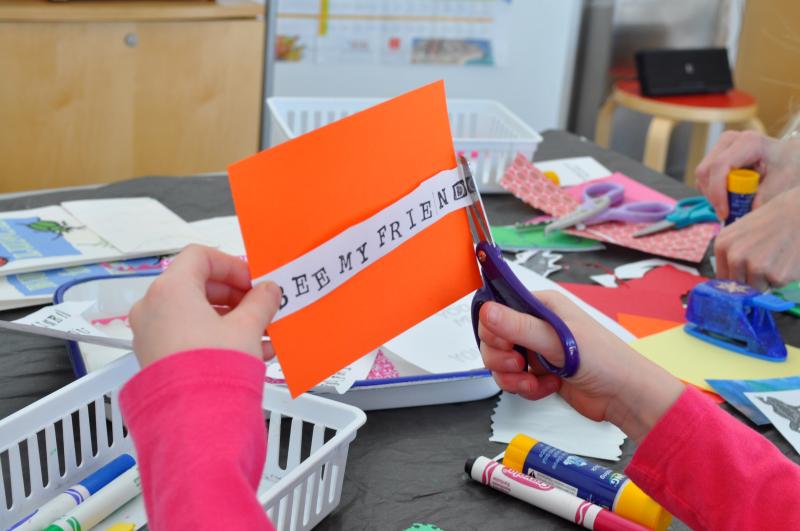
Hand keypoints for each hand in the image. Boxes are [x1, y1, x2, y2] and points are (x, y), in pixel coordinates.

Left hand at [129, 245, 281, 367]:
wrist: (194, 419)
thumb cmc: (211, 369)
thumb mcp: (248, 327)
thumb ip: (261, 302)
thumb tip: (268, 292)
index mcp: (170, 290)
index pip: (201, 257)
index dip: (232, 265)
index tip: (254, 280)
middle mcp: (153, 308)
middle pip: (197, 285)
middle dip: (235, 295)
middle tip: (260, 305)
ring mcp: (151, 334)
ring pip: (194, 313)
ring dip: (230, 317)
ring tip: (261, 331)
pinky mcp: (156, 358)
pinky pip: (188, 336)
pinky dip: (216, 336)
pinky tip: (248, 350)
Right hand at [478, 291, 683, 441]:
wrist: (625, 396)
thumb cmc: (604, 360)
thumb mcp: (557, 341)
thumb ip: (518, 326)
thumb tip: (486, 309)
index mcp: (541, 306)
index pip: (496, 310)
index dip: (493, 331)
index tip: (506, 345)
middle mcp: (536, 325)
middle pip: (493, 339)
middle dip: (500, 358)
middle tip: (519, 366)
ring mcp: (537, 350)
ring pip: (501, 363)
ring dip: (512, 378)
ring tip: (533, 382)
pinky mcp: (540, 372)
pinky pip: (515, 380)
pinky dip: (526, 388)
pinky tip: (546, 387)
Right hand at [695, 131, 799, 220]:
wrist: (791, 156)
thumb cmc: (790, 165)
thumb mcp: (784, 180)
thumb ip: (765, 195)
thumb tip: (749, 211)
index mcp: (748, 142)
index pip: (719, 166)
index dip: (717, 192)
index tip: (725, 213)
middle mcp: (730, 140)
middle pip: (706, 172)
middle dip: (714, 196)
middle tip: (729, 212)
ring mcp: (721, 146)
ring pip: (702, 176)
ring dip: (715, 194)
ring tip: (737, 197)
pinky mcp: (716, 155)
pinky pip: (705, 178)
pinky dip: (714, 191)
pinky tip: (732, 192)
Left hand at [714, 187, 799, 289]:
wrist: (798, 213)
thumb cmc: (770, 222)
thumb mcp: (740, 232)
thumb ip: (731, 254)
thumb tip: (728, 282)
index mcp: (723, 245)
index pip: (722, 277)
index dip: (736, 278)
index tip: (745, 274)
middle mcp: (735, 257)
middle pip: (738, 285)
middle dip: (751, 279)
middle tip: (766, 260)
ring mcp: (755, 267)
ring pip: (757, 288)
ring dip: (767, 278)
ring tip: (776, 257)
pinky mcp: (776, 276)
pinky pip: (776, 285)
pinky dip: (783, 276)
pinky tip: (787, 259)